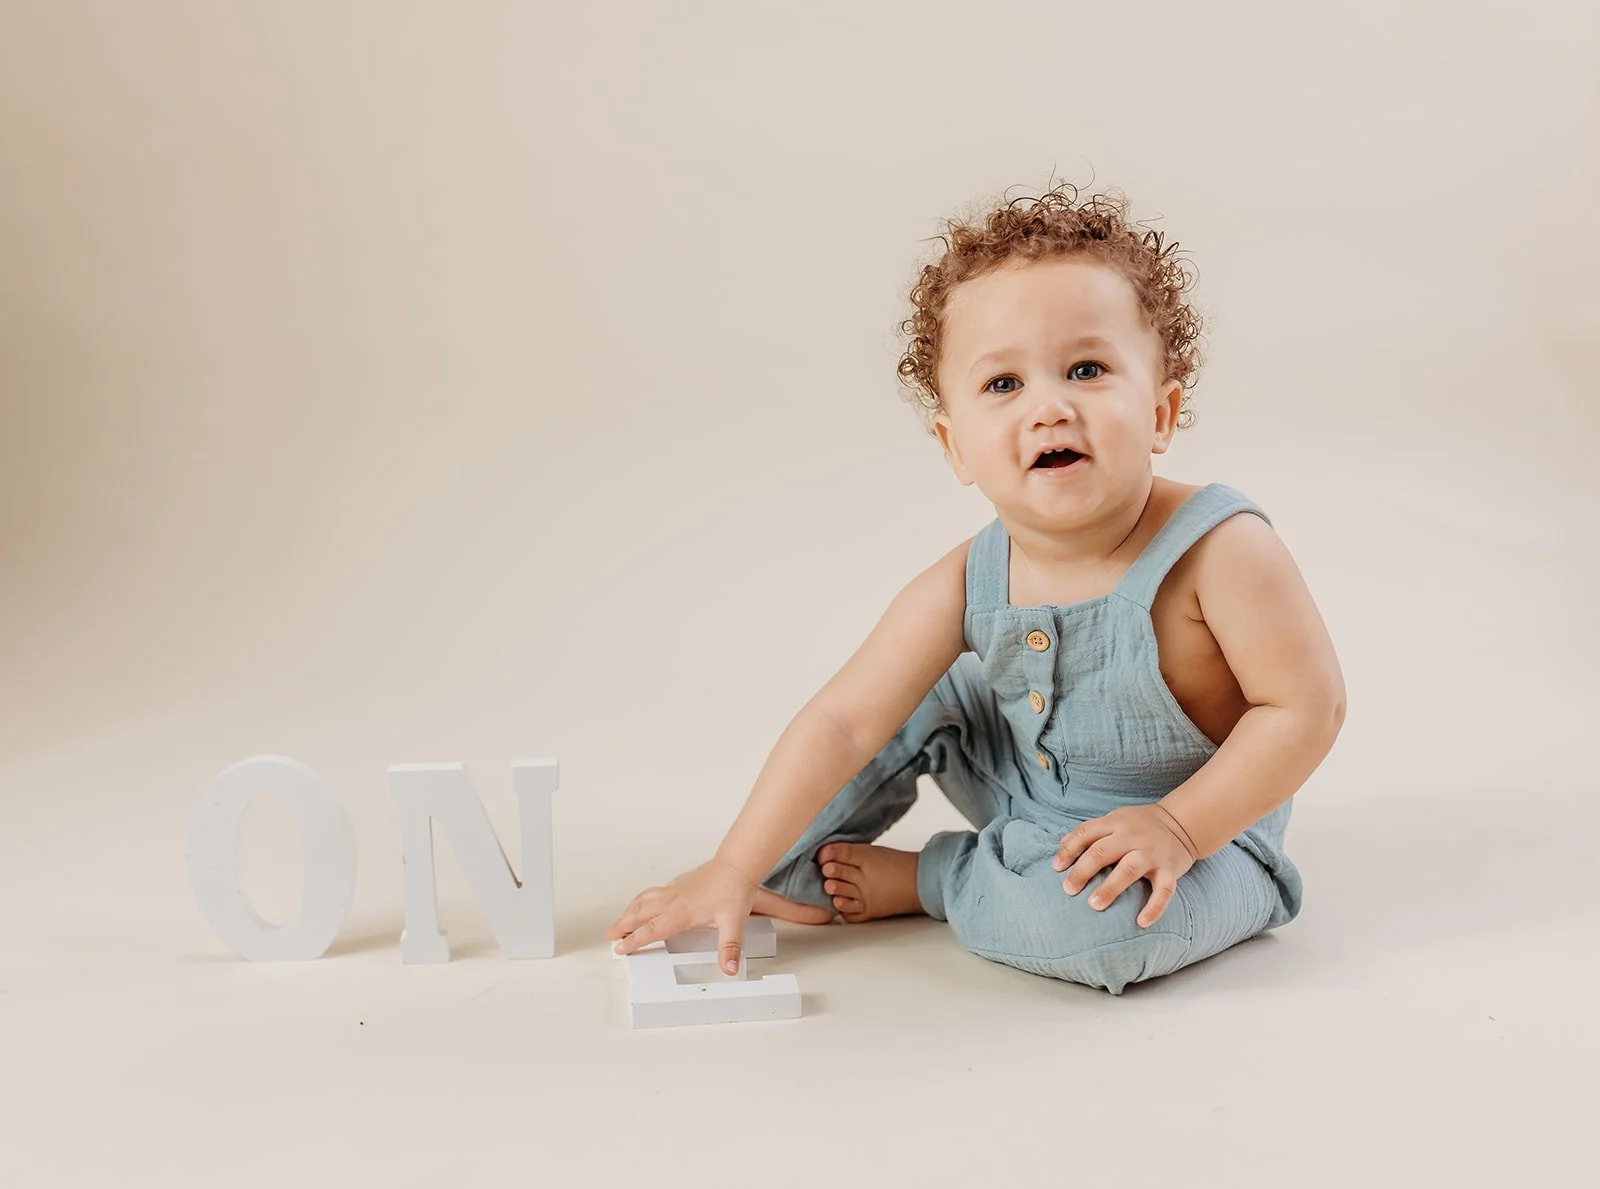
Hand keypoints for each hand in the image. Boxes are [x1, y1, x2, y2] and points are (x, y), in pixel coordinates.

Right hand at [605, 856, 760, 972]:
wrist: (737, 865)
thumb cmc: (734, 890)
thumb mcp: (733, 923)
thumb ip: (729, 948)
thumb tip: (729, 968)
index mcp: (681, 912)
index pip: (651, 929)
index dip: (634, 941)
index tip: (620, 949)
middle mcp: (673, 900)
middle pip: (639, 913)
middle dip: (622, 925)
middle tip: (610, 936)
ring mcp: (674, 890)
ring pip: (644, 900)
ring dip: (629, 911)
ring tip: (621, 921)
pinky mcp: (679, 883)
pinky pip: (653, 892)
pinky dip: (642, 899)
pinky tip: (645, 902)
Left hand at [1052, 803, 1199, 927]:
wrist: (1182, 824)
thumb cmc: (1140, 825)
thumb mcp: (1115, 820)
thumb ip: (1091, 832)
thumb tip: (1061, 847)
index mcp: (1115, 823)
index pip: (1086, 833)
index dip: (1069, 850)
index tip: (1056, 868)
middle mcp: (1132, 837)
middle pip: (1102, 851)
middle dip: (1083, 871)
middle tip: (1068, 890)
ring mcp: (1152, 853)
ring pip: (1129, 869)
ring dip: (1111, 887)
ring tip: (1094, 905)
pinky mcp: (1170, 870)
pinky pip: (1164, 890)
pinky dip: (1154, 907)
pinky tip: (1142, 922)